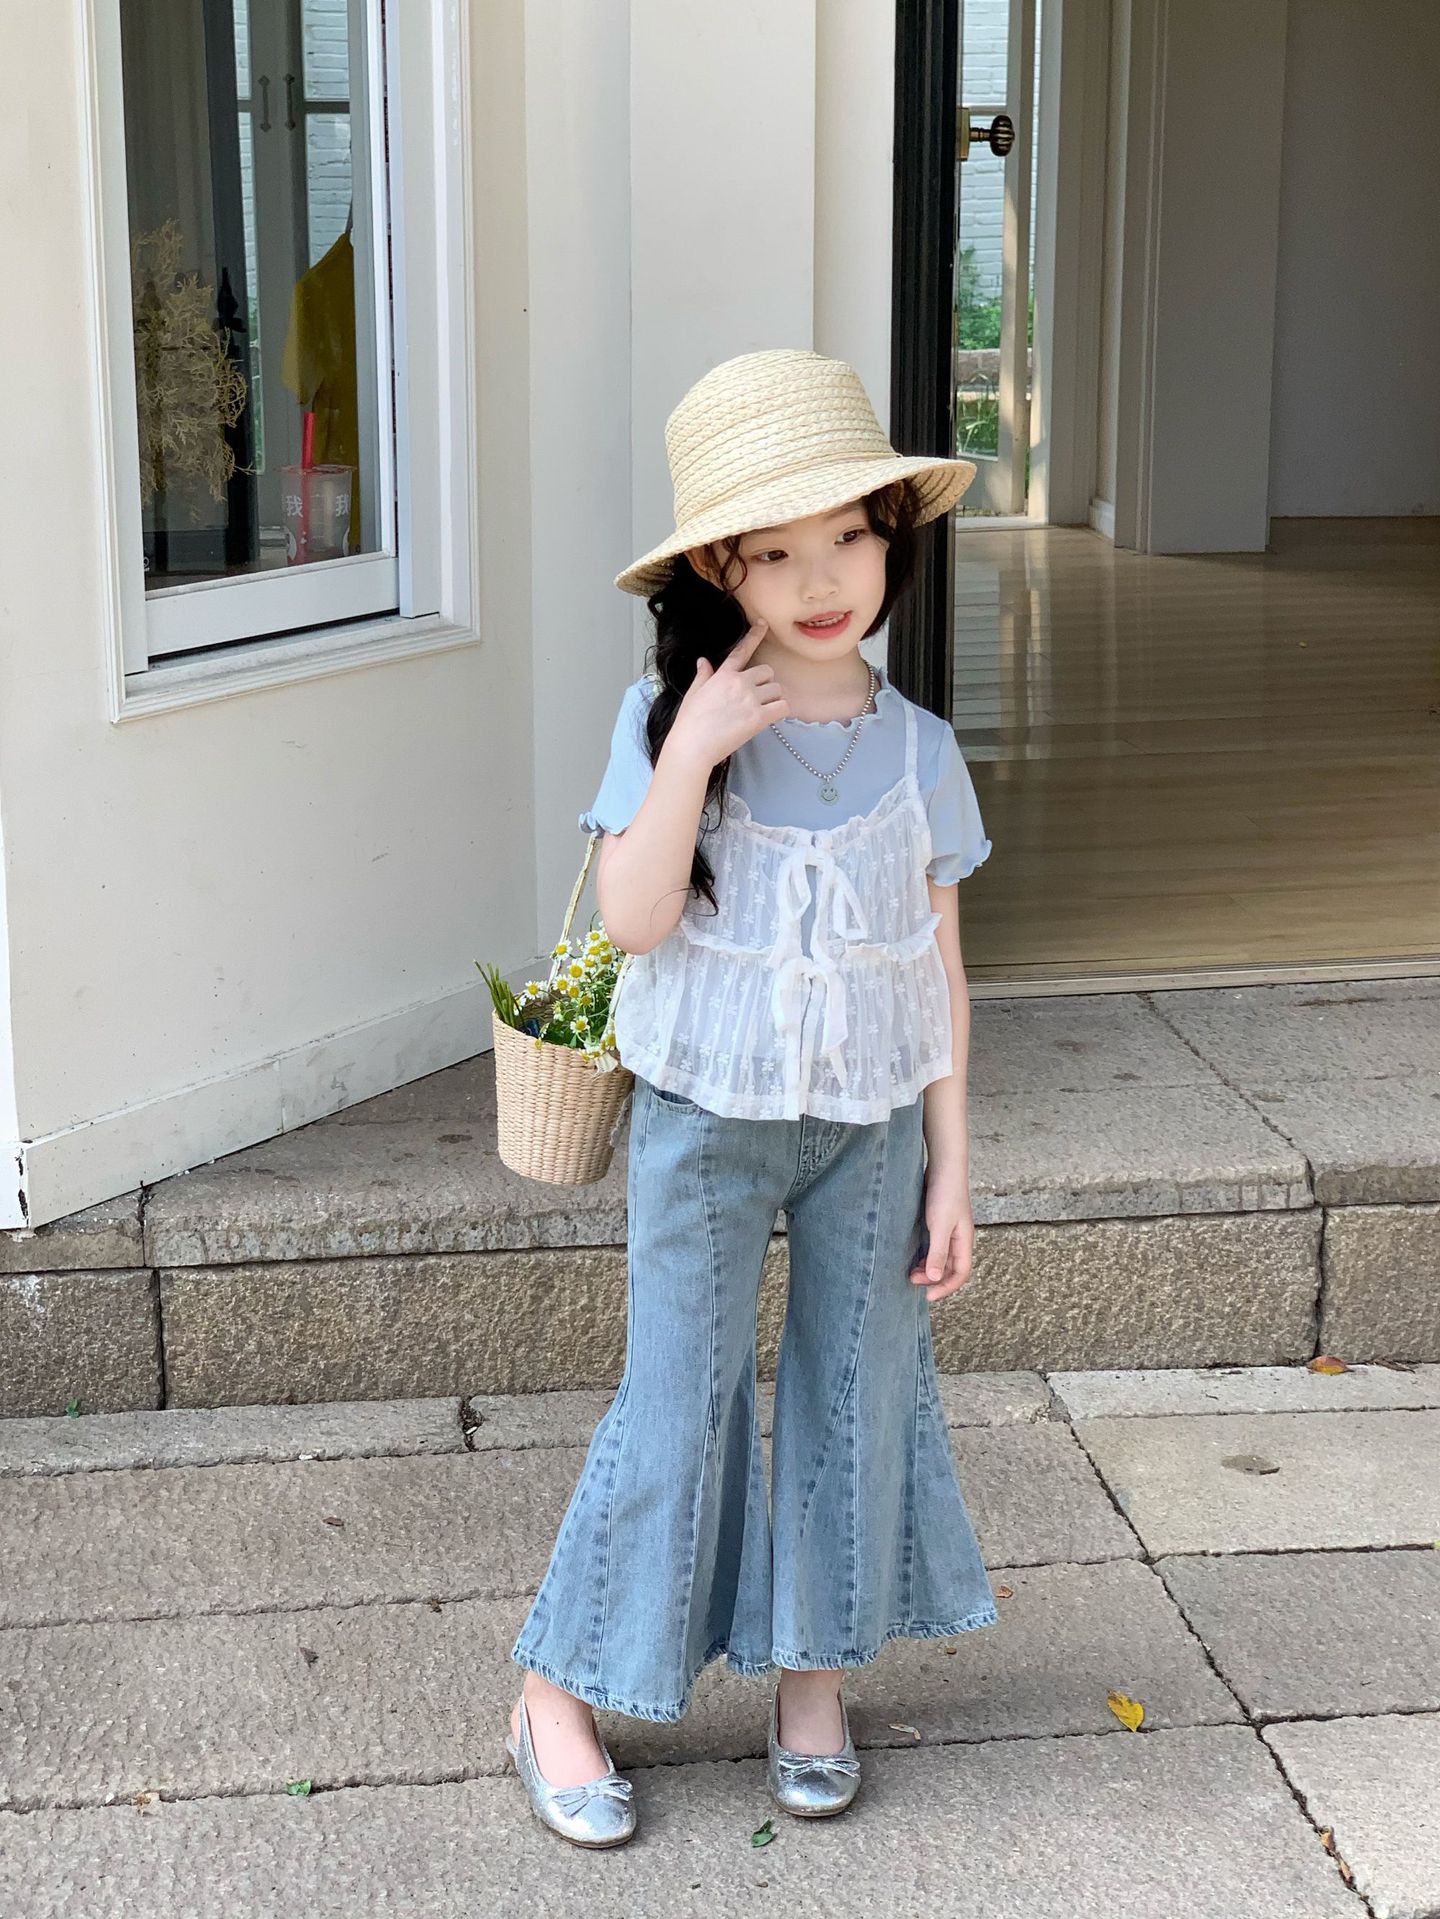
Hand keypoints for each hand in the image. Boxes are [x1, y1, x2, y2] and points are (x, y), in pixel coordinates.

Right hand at [666, 619, 788, 767]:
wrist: (692, 747)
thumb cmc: (689, 723)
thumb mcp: (693, 694)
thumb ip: (703, 676)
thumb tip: (703, 661)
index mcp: (722, 675)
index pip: (741, 651)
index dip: (754, 635)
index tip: (764, 624)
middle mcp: (738, 682)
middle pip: (767, 671)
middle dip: (765, 684)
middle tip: (757, 699)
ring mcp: (750, 699)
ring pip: (777, 689)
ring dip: (773, 699)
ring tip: (761, 712)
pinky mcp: (758, 717)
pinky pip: (783, 707)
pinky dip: (781, 712)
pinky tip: (772, 718)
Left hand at [909, 1168, 975, 1303]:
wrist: (943, 1164)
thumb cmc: (945, 1193)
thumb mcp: (940, 1225)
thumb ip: (937, 1252)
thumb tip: (934, 1279)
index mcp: (964, 1242)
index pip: (960, 1274)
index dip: (945, 1288)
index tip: (926, 1296)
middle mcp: (958, 1238)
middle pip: (949, 1268)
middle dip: (932, 1279)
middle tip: (911, 1280)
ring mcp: (948, 1230)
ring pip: (939, 1257)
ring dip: (927, 1267)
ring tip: (909, 1271)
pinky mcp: (937, 1221)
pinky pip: (932, 1245)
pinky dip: (923, 1254)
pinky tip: (910, 1254)